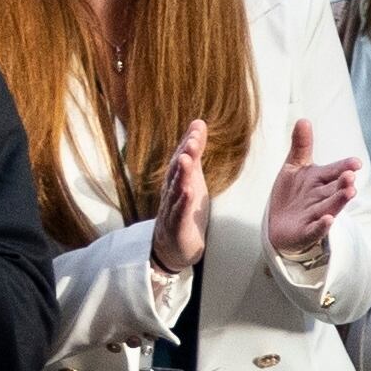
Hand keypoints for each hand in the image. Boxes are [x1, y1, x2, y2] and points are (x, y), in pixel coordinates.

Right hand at [154, 117, 214, 273]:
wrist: (172, 247)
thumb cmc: (184, 208)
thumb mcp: (193, 177)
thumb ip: (195, 152)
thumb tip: (198, 123)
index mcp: (177, 179)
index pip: (183, 157)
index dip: (189, 142)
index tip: (198, 127)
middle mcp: (172, 191)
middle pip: (177, 170)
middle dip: (185, 154)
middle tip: (193, 139)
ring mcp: (172, 209)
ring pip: (176, 189)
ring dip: (182, 174)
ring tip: (187, 160)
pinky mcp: (177, 227)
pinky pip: (179, 213)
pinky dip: (183, 202)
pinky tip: (188, 192)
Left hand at [259, 117, 360, 267]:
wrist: (278, 225)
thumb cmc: (291, 195)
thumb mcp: (294, 167)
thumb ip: (301, 145)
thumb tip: (304, 119)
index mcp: (320, 180)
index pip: (334, 171)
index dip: (344, 167)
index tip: (356, 163)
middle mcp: (321, 197)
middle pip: (335, 189)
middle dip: (343, 183)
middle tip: (351, 176)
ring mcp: (315, 215)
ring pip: (330, 207)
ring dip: (339, 201)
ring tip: (350, 193)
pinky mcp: (306, 232)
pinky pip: (316, 229)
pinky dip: (322, 226)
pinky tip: (328, 220)